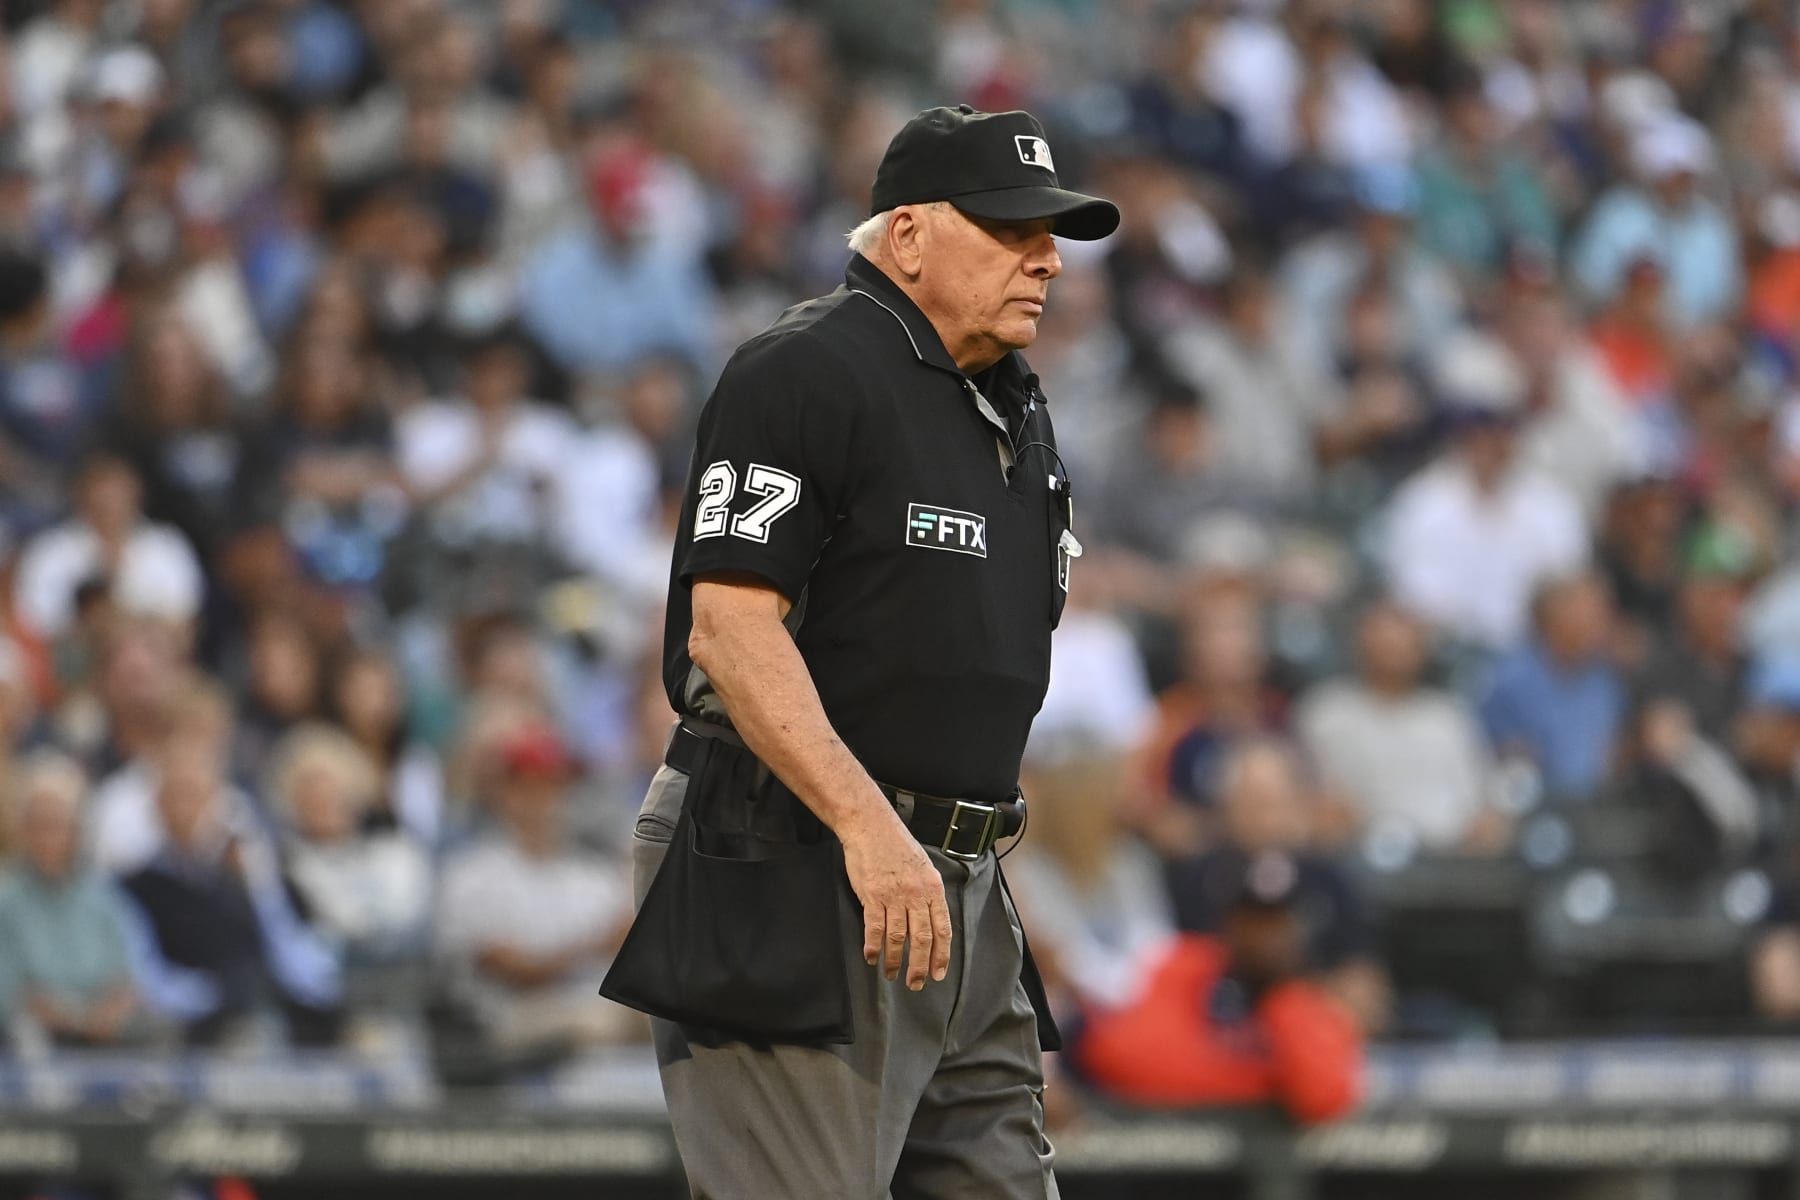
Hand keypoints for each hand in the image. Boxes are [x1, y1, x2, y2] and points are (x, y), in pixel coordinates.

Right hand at [839, 807, 951, 990]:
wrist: (871, 826)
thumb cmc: (896, 845)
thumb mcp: (923, 867)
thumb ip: (927, 893)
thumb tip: (931, 919)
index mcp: (933, 888)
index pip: (942, 929)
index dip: (941, 955)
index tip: (938, 973)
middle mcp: (916, 895)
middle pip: (922, 939)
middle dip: (920, 966)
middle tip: (915, 984)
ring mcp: (894, 896)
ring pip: (898, 938)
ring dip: (895, 961)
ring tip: (892, 974)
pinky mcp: (872, 896)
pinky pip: (875, 928)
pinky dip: (873, 946)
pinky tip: (871, 957)